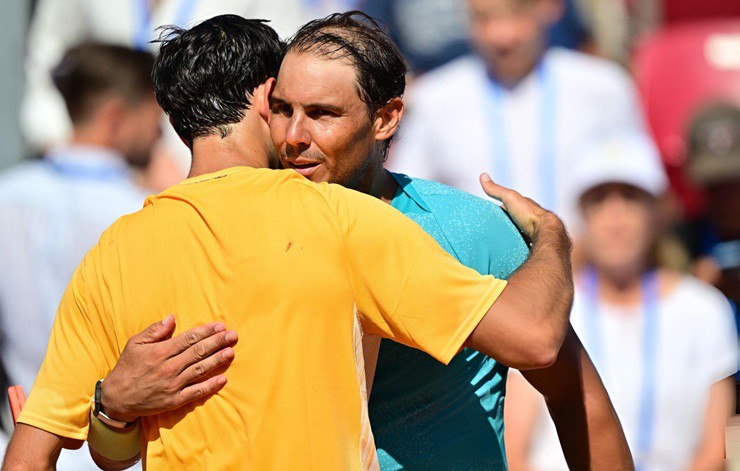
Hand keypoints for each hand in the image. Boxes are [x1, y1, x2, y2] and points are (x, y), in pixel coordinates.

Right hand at [100, 315, 237, 422]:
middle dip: (217, 343)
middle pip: (198, 352)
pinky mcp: (174, 400)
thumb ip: (154, 331)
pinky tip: (223, 379)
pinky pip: (196, 392)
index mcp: (160, 352)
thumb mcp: (135, 344)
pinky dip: (210, 386)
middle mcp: (169, 367)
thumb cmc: (127, 368)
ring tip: (231, 352)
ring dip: (217, 361)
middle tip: (233, 336)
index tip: (220, 326)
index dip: (206, 332)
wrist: (117, 399)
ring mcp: (173, 385)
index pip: (189, 338)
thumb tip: (172, 318)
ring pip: (200, 370)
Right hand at [479, 173, 562, 241]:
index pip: (511, 205)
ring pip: (521, 232)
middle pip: (516, 220)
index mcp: (525, 206)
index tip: (491, 213)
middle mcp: (531, 218)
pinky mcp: (535, 243)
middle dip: (508, 223)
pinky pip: (525, 244)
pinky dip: (518, 244)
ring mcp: (534, 231)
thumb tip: (482, 175)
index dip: (502, 208)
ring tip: (501, 241)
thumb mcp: (509, 198)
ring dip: (514, 234)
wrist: (547, 231)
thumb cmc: (528, 213)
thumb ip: (496, 190)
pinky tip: (512, 249)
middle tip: (494, 228)